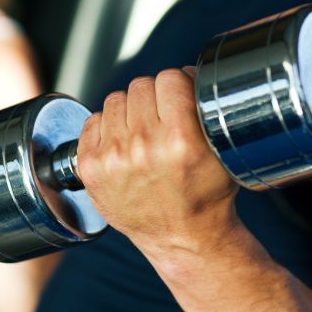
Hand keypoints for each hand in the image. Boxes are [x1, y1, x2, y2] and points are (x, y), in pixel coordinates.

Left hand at [77, 69, 238, 256]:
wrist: (181, 238)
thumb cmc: (205, 195)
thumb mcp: (220, 150)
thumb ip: (203, 108)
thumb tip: (186, 73)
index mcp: (181, 138)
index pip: (170, 78)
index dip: (178, 85)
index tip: (180, 98)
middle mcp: (144, 146)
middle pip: (141, 85)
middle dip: (154, 98)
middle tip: (163, 119)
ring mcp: (113, 157)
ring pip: (116, 99)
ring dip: (129, 110)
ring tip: (143, 133)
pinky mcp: (90, 167)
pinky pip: (93, 120)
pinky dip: (107, 127)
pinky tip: (122, 144)